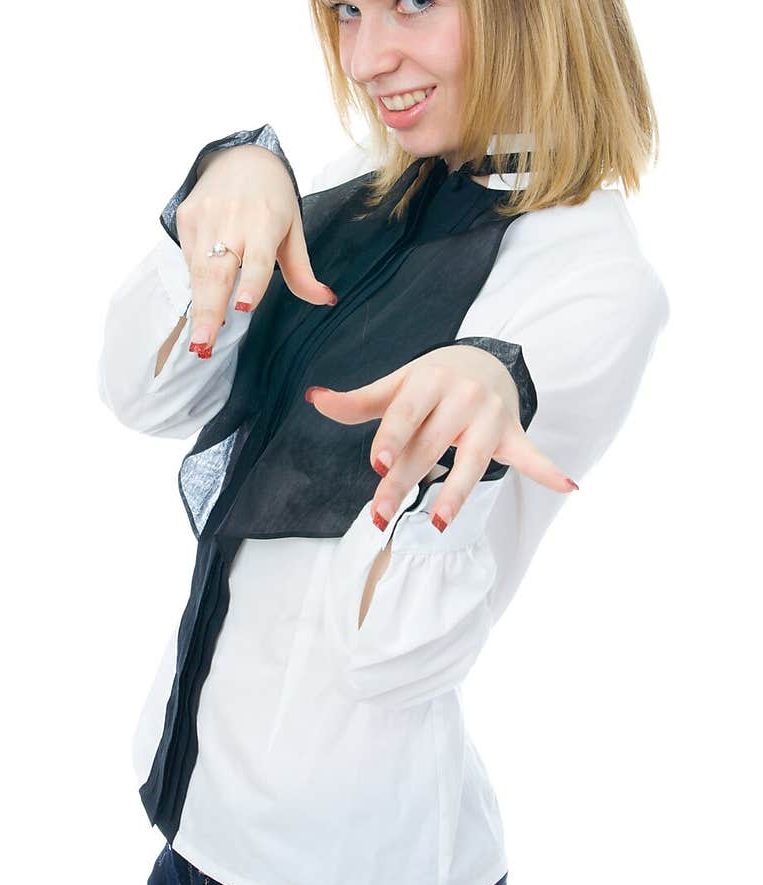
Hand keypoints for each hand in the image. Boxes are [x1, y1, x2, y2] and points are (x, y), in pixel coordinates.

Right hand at [175, 144, 336, 356]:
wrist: (240, 156)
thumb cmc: (272, 200)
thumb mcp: (293, 229)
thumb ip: (302, 270)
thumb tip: (325, 300)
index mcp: (266, 220)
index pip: (259, 257)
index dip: (252, 282)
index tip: (245, 307)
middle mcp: (232, 218)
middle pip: (218, 270)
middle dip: (210, 310)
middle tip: (204, 344)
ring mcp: (205, 216)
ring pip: (198, 269)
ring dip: (198, 307)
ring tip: (200, 341)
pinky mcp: (186, 217)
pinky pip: (189, 257)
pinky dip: (197, 280)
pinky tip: (204, 296)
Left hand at [305, 344, 576, 532]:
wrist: (483, 360)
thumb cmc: (429, 383)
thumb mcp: (396, 386)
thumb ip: (358, 400)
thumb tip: (314, 398)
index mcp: (429, 379)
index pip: (406, 414)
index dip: (391, 440)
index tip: (376, 465)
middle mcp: (463, 394)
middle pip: (431, 445)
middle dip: (404, 481)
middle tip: (379, 515)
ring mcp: (491, 415)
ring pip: (474, 459)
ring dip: (458, 493)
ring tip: (439, 524)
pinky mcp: (513, 432)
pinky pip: (531, 453)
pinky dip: (549, 470)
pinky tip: (569, 486)